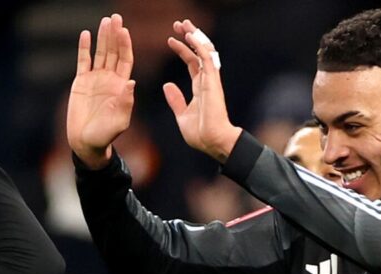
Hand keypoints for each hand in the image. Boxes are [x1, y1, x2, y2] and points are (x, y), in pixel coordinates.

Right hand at [67, 14, 135, 168]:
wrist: (86, 142)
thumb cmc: (106, 135)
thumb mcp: (120, 121)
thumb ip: (126, 102)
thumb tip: (131, 82)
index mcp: (122, 86)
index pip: (126, 60)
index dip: (126, 45)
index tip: (124, 31)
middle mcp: (110, 79)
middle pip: (114, 52)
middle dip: (115, 35)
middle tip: (115, 17)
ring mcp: (95, 79)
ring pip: (100, 53)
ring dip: (102, 37)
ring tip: (104, 21)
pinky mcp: (81, 82)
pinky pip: (83, 61)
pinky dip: (84, 48)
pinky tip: (86, 34)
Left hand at [163, 20, 241, 162]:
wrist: (212, 142)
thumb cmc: (200, 134)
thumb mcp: (182, 115)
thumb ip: (176, 100)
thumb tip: (167, 85)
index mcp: (200, 88)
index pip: (192, 63)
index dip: (182, 50)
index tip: (170, 40)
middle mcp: (207, 81)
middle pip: (199, 52)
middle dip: (189, 37)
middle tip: (179, 23)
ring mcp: (211, 80)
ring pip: (204, 51)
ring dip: (194, 36)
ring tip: (183, 24)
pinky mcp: (213, 82)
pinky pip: (207, 59)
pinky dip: (199, 46)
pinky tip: (191, 36)